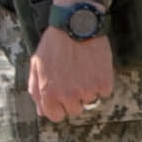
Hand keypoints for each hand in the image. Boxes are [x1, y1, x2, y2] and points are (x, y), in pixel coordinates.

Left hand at [29, 0, 117, 120]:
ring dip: (88, 89)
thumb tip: (41, 111)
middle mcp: (68, 95)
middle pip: (75, 110)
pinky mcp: (104, 82)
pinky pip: (105, 92)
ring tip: (82, 69)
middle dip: (73, 98)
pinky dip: (102, 83)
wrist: (76, 25)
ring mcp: (87, 90)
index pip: (56, 116)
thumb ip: (37, 90)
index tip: (61, 96)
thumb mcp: (37, 65)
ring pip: (90, 101)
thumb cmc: (53, 44)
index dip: (58, 107)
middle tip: (73, 79)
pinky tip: (94, 67)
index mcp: (49, 93)